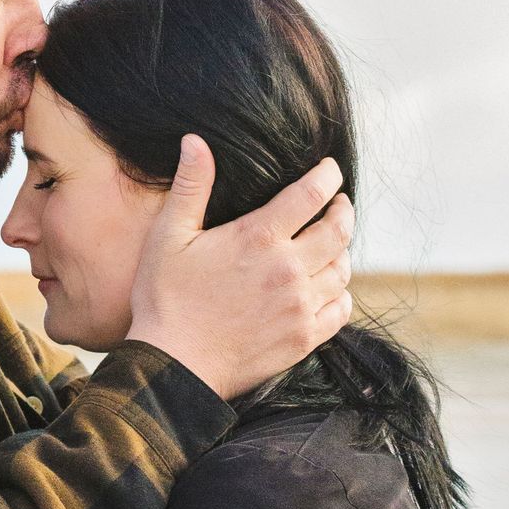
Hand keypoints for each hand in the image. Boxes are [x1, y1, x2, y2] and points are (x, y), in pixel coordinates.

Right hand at [127, 138, 354, 398]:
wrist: (174, 367)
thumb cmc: (165, 299)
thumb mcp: (168, 236)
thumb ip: (190, 186)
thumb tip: (195, 141)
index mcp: (259, 238)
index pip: (312, 194)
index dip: (328, 176)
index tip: (330, 170)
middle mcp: (289, 269)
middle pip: (339, 230)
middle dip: (343, 211)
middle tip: (339, 205)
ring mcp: (300, 306)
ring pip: (343, 269)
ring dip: (341, 252)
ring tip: (330, 247)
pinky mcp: (303, 338)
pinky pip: (341, 309)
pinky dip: (340, 293)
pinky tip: (327, 289)